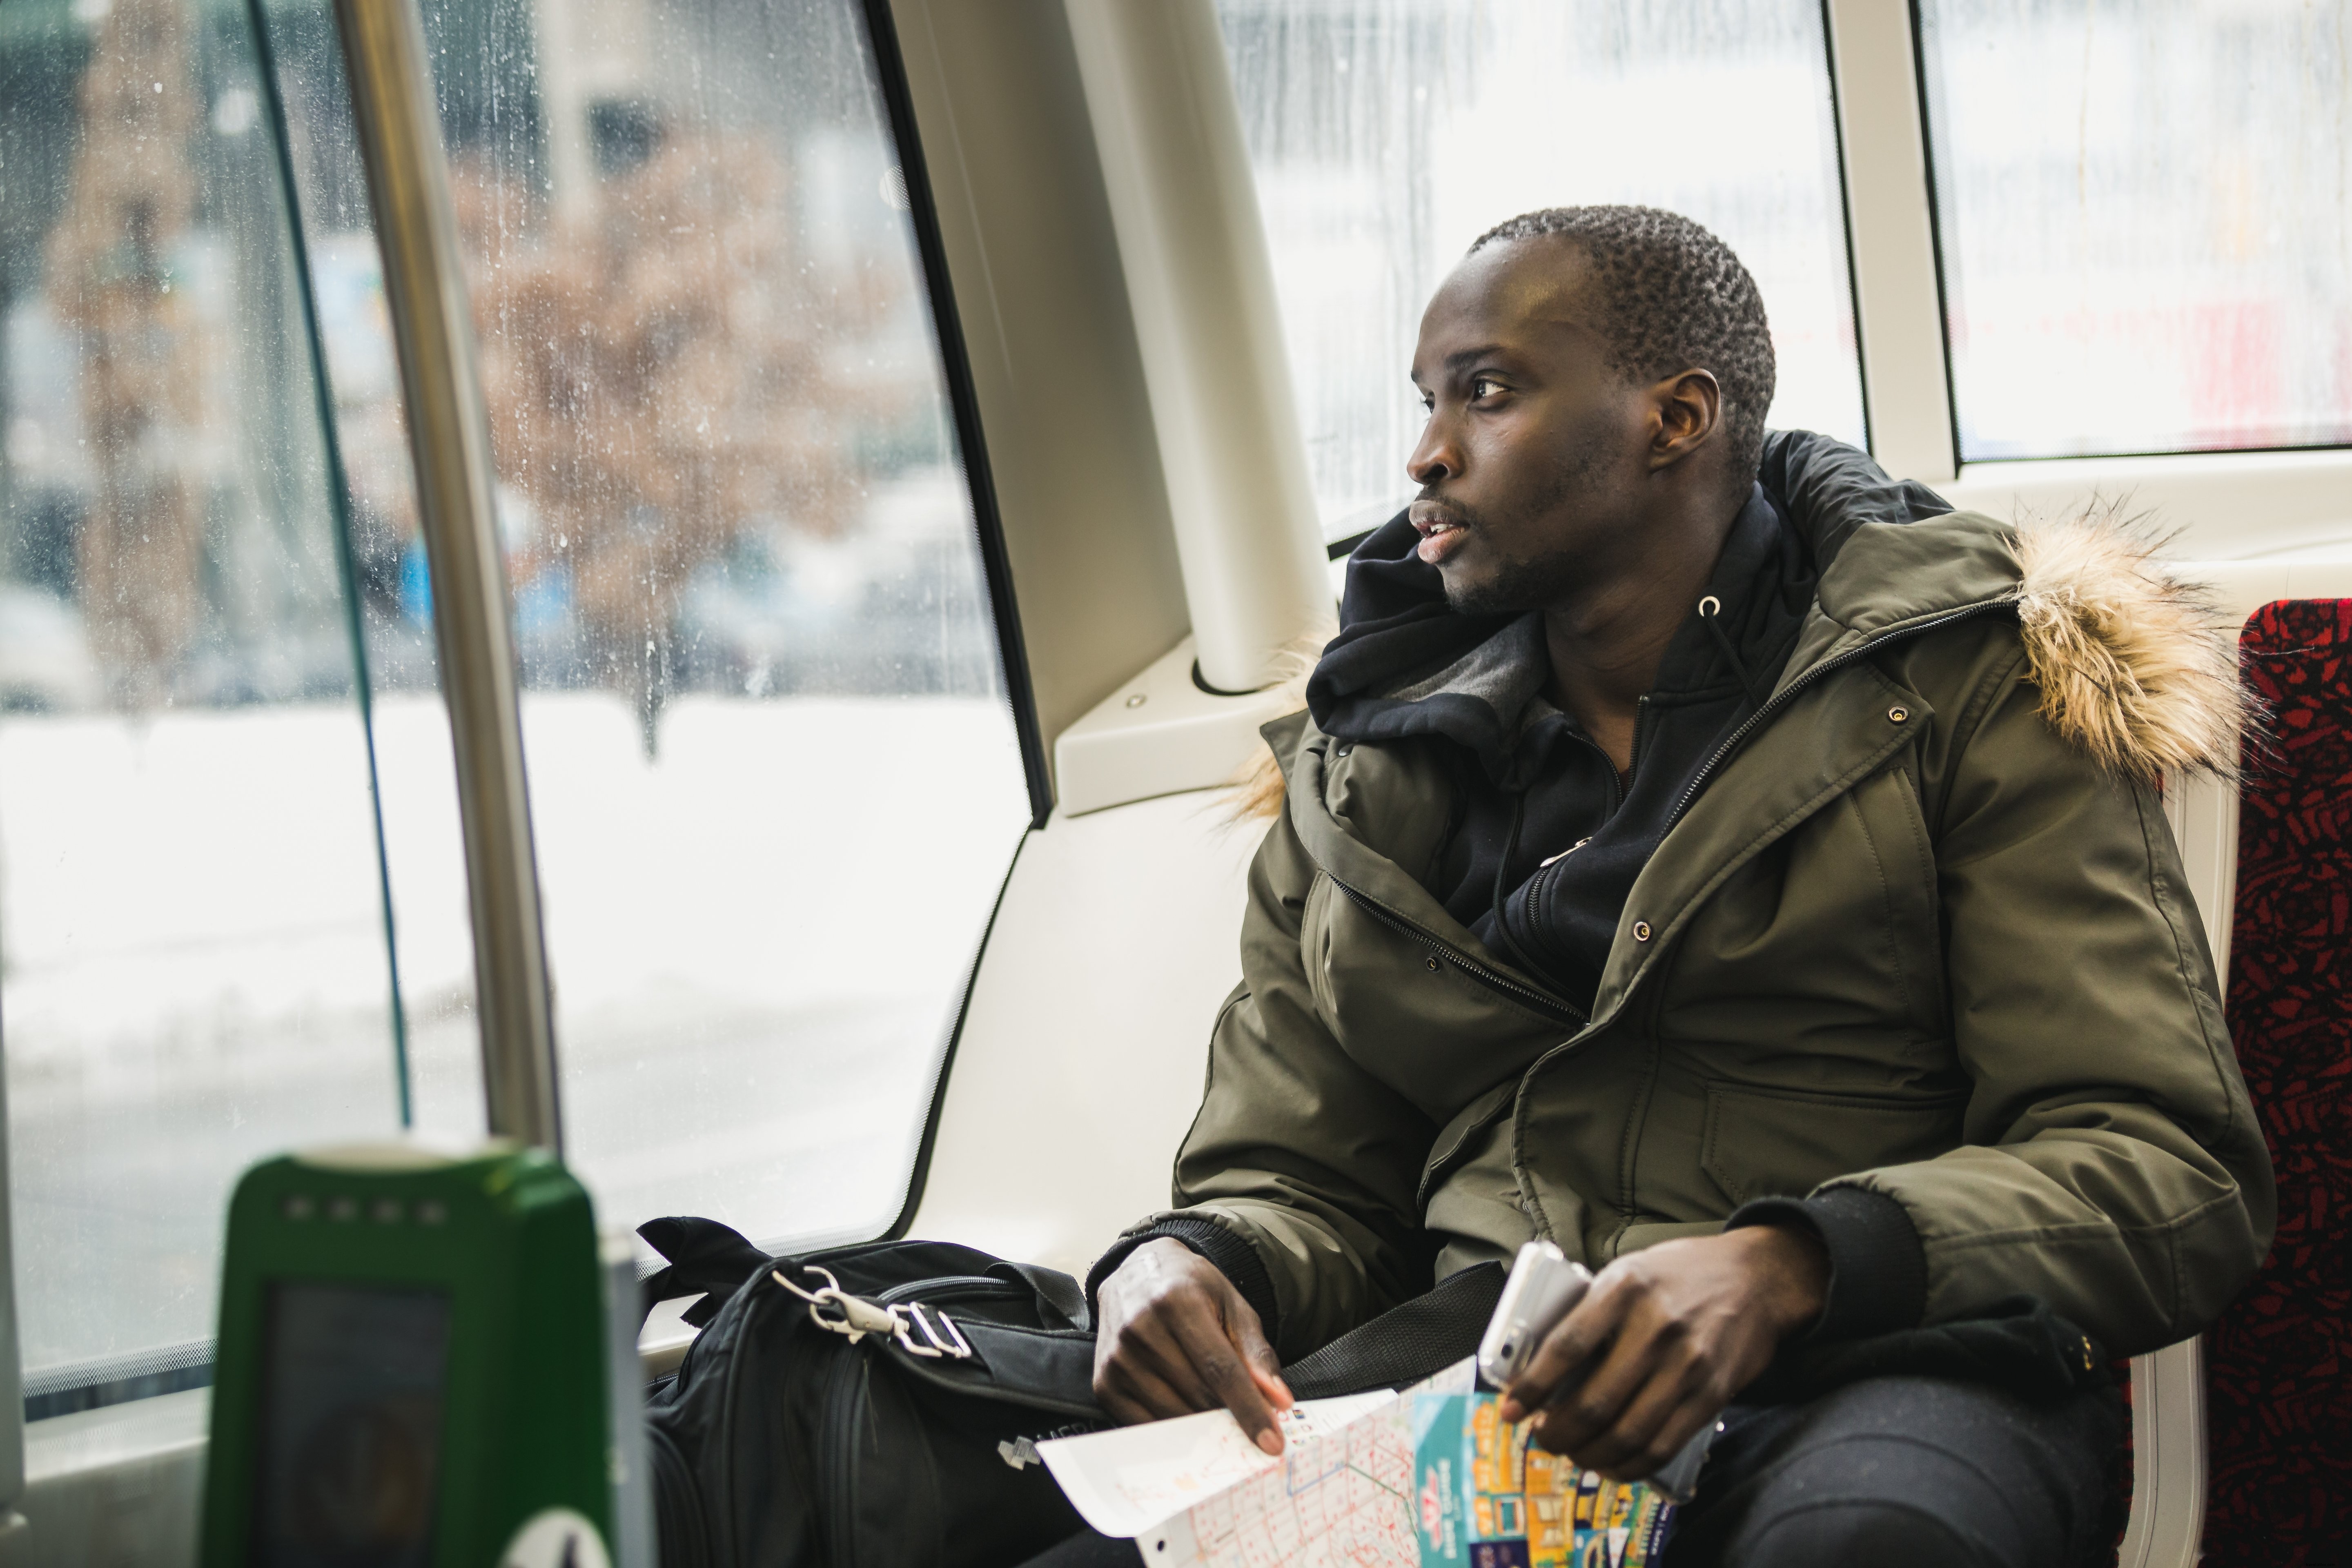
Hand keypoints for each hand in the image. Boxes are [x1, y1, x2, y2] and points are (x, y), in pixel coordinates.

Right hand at [1093, 1238, 1294, 1452]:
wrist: (1135, 1273)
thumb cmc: (1189, 1289)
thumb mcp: (1231, 1305)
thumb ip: (1256, 1352)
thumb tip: (1279, 1400)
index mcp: (1177, 1301)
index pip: (1220, 1369)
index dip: (1249, 1409)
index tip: (1272, 1442)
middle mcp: (1140, 1328)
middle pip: (1198, 1395)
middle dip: (1230, 1418)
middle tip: (1250, 1425)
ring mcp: (1117, 1358)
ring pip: (1173, 1415)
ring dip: (1203, 1426)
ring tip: (1218, 1414)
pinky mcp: (1104, 1382)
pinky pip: (1145, 1425)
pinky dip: (1173, 1431)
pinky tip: (1188, 1417)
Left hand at [1496, 1226, 1827, 1480]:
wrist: (1756, 1279)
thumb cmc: (1679, 1275)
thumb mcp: (1627, 1273)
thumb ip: (1591, 1312)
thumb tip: (1541, 1363)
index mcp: (1624, 1289)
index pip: (1565, 1347)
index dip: (1532, 1386)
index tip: (1511, 1408)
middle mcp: (1656, 1327)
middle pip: (1593, 1402)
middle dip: (1557, 1433)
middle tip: (1543, 1438)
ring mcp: (1687, 1364)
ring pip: (1627, 1432)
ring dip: (1589, 1455)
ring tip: (1572, 1454)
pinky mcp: (1711, 1394)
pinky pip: (1663, 1445)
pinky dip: (1630, 1466)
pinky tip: (1611, 1465)